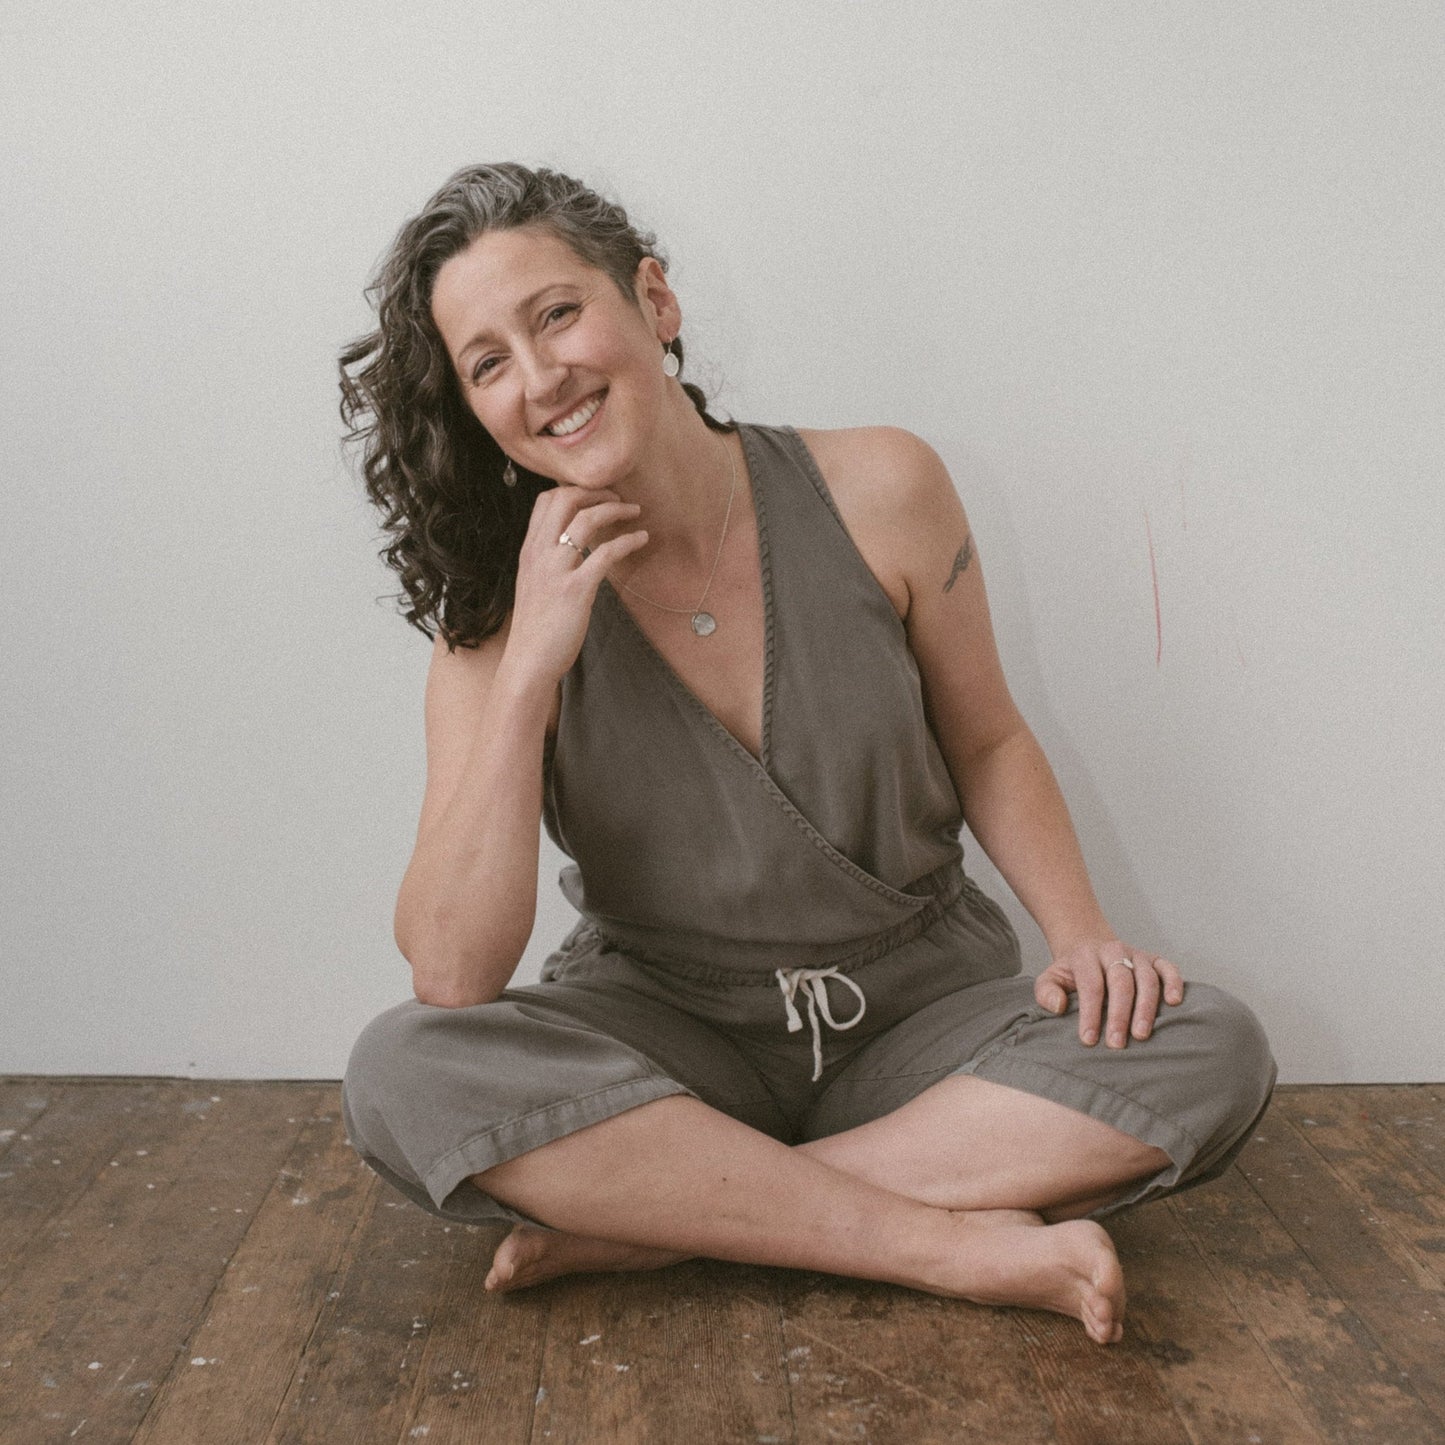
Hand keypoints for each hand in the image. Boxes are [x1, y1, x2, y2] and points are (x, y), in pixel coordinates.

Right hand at [506, 484, 648, 684]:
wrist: (528, 662)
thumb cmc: (536, 627)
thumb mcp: (534, 584)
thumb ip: (548, 561)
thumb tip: (570, 545)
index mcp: (529, 550)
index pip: (545, 500)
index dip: (574, 489)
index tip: (596, 495)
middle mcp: (539, 553)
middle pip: (565, 498)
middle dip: (596, 491)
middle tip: (618, 497)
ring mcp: (556, 570)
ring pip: (586, 520)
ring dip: (616, 509)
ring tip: (635, 512)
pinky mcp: (576, 590)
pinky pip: (606, 553)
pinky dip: (628, 541)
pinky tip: (641, 540)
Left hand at [1034, 940, 1184, 1048]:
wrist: (1088, 946)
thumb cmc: (1072, 972)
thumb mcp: (1050, 978)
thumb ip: (1046, 992)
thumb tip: (1058, 1006)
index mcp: (1086, 956)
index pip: (1090, 985)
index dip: (1090, 1013)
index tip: (1089, 1039)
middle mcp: (1113, 951)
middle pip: (1120, 982)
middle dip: (1119, 1014)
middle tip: (1117, 1043)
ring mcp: (1137, 954)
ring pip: (1146, 978)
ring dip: (1145, 1007)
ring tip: (1141, 1035)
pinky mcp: (1155, 959)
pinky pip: (1168, 968)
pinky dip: (1174, 983)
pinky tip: (1174, 1003)